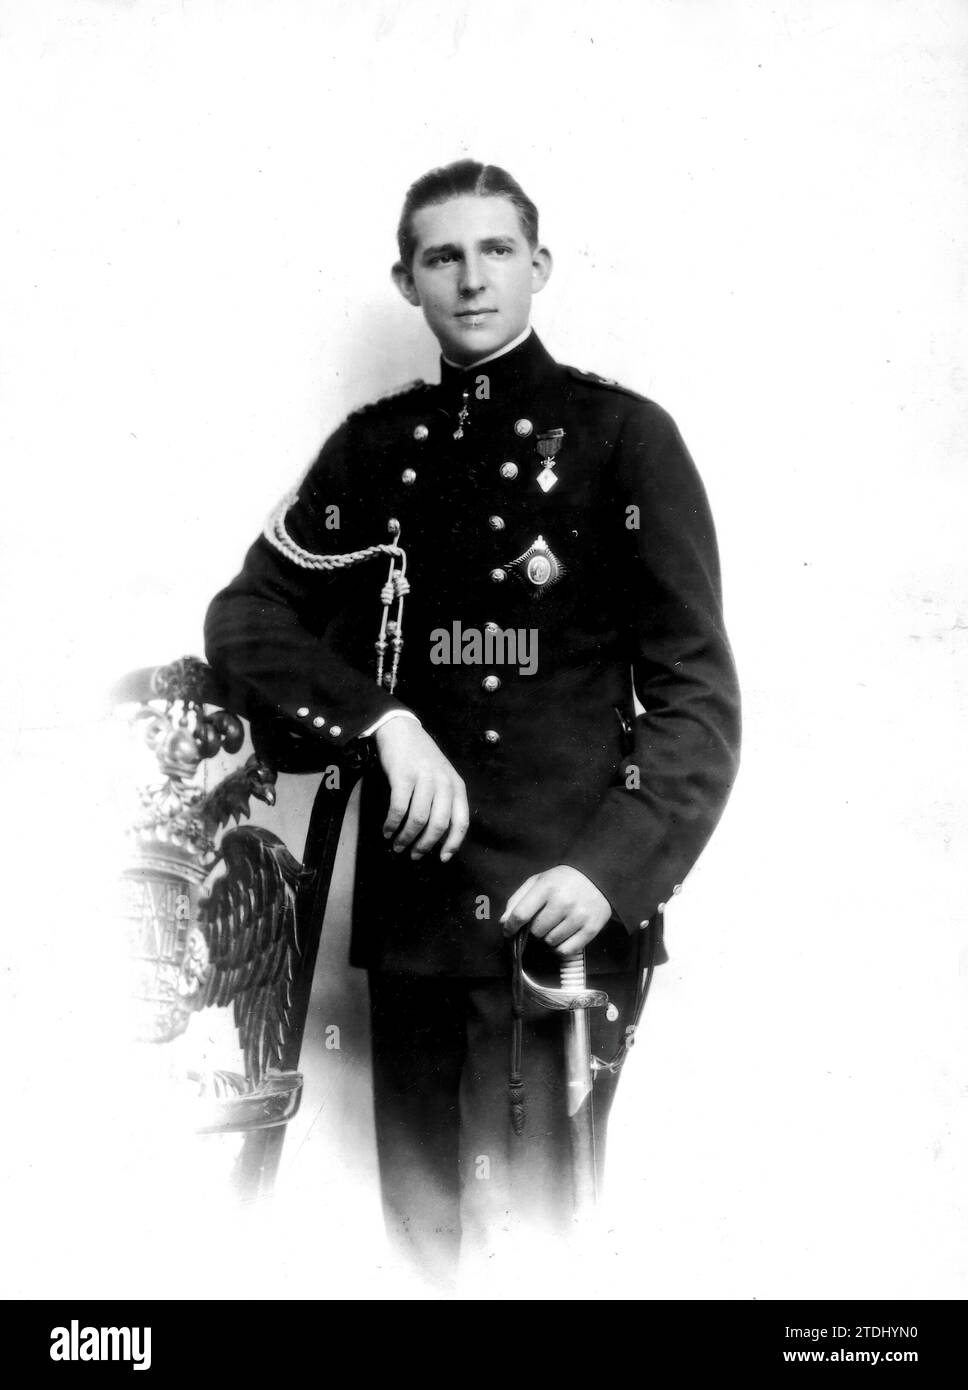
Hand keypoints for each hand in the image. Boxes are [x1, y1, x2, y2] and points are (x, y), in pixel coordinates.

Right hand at [375, 716, 468, 861]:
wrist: (401, 730)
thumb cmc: (421, 758)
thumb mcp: (442, 777)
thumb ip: (444, 801)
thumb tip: (438, 837)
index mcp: (456, 786)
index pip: (461, 821)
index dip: (452, 844)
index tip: (442, 858)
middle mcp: (444, 783)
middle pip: (439, 825)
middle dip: (425, 845)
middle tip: (413, 855)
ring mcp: (424, 779)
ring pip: (418, 820)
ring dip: (406, 837)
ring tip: (397, 845)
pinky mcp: (403, 776)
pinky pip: (399, 808)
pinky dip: (392, 824)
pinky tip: (387, 830)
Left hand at [500, 866, 612, 955]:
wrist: (598, 876)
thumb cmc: (563, 880)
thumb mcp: (538, 881)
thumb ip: (518, 899)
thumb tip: (504, 922)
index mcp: (547, 887)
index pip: (521, 914)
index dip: (510, 927)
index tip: (508, 931)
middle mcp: (563, 902)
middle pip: (536, 931)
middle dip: (534, 929)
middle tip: (542, 921)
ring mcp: (578, 916)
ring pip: (550, 942)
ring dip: (548, 938)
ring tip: (554, 927)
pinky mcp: (591, 929)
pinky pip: (566, 951)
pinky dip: (560, 948)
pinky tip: (562, 937)